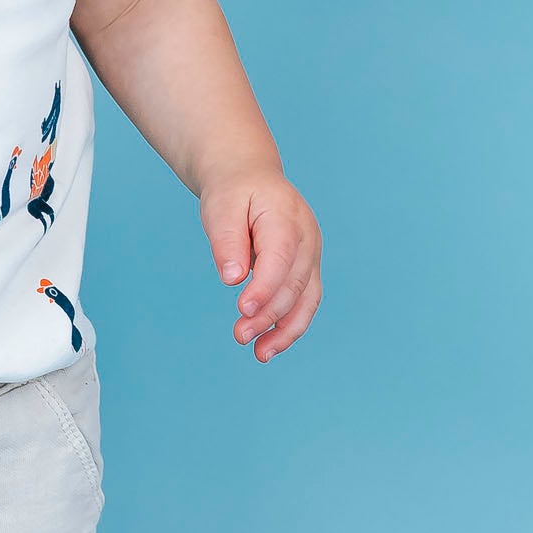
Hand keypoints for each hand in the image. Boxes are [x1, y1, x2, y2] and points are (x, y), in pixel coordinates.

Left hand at [199, 167, 322, 362]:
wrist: (250, 178)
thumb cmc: (234, 192)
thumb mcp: (221, 206)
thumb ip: (227, 240)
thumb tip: (233, 277)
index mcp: (286, 218)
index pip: (280, 259)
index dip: (264, 288)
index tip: (242, 310)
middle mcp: (307, 238)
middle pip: (294, 283)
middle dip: (269, 315)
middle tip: (239, 336)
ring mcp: (312, 255)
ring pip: (307, 299)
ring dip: (286, 330)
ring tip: (260, 354)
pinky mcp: (307, 269)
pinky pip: (305, 302)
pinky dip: (290, 326)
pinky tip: (269, 346)